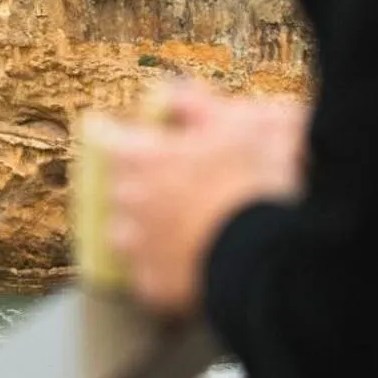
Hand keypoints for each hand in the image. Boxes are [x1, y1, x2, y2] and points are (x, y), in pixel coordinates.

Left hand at [102, 79, 308, 317]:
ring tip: (185, 229)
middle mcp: (128, 202)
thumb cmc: (255, 181)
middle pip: (119, 189)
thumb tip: (174, 91)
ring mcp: (136, 248)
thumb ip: (198, 105)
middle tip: (180, 186)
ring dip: (147, 230)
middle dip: (143, 186)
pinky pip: (148, 274)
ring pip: (127, 234)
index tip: (138, 140)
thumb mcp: (237, 124)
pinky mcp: (152, 286)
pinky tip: (192, 263)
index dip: (123, 137)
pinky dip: (164, 269)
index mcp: (141, 157)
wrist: (271, 252)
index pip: (106, 137)